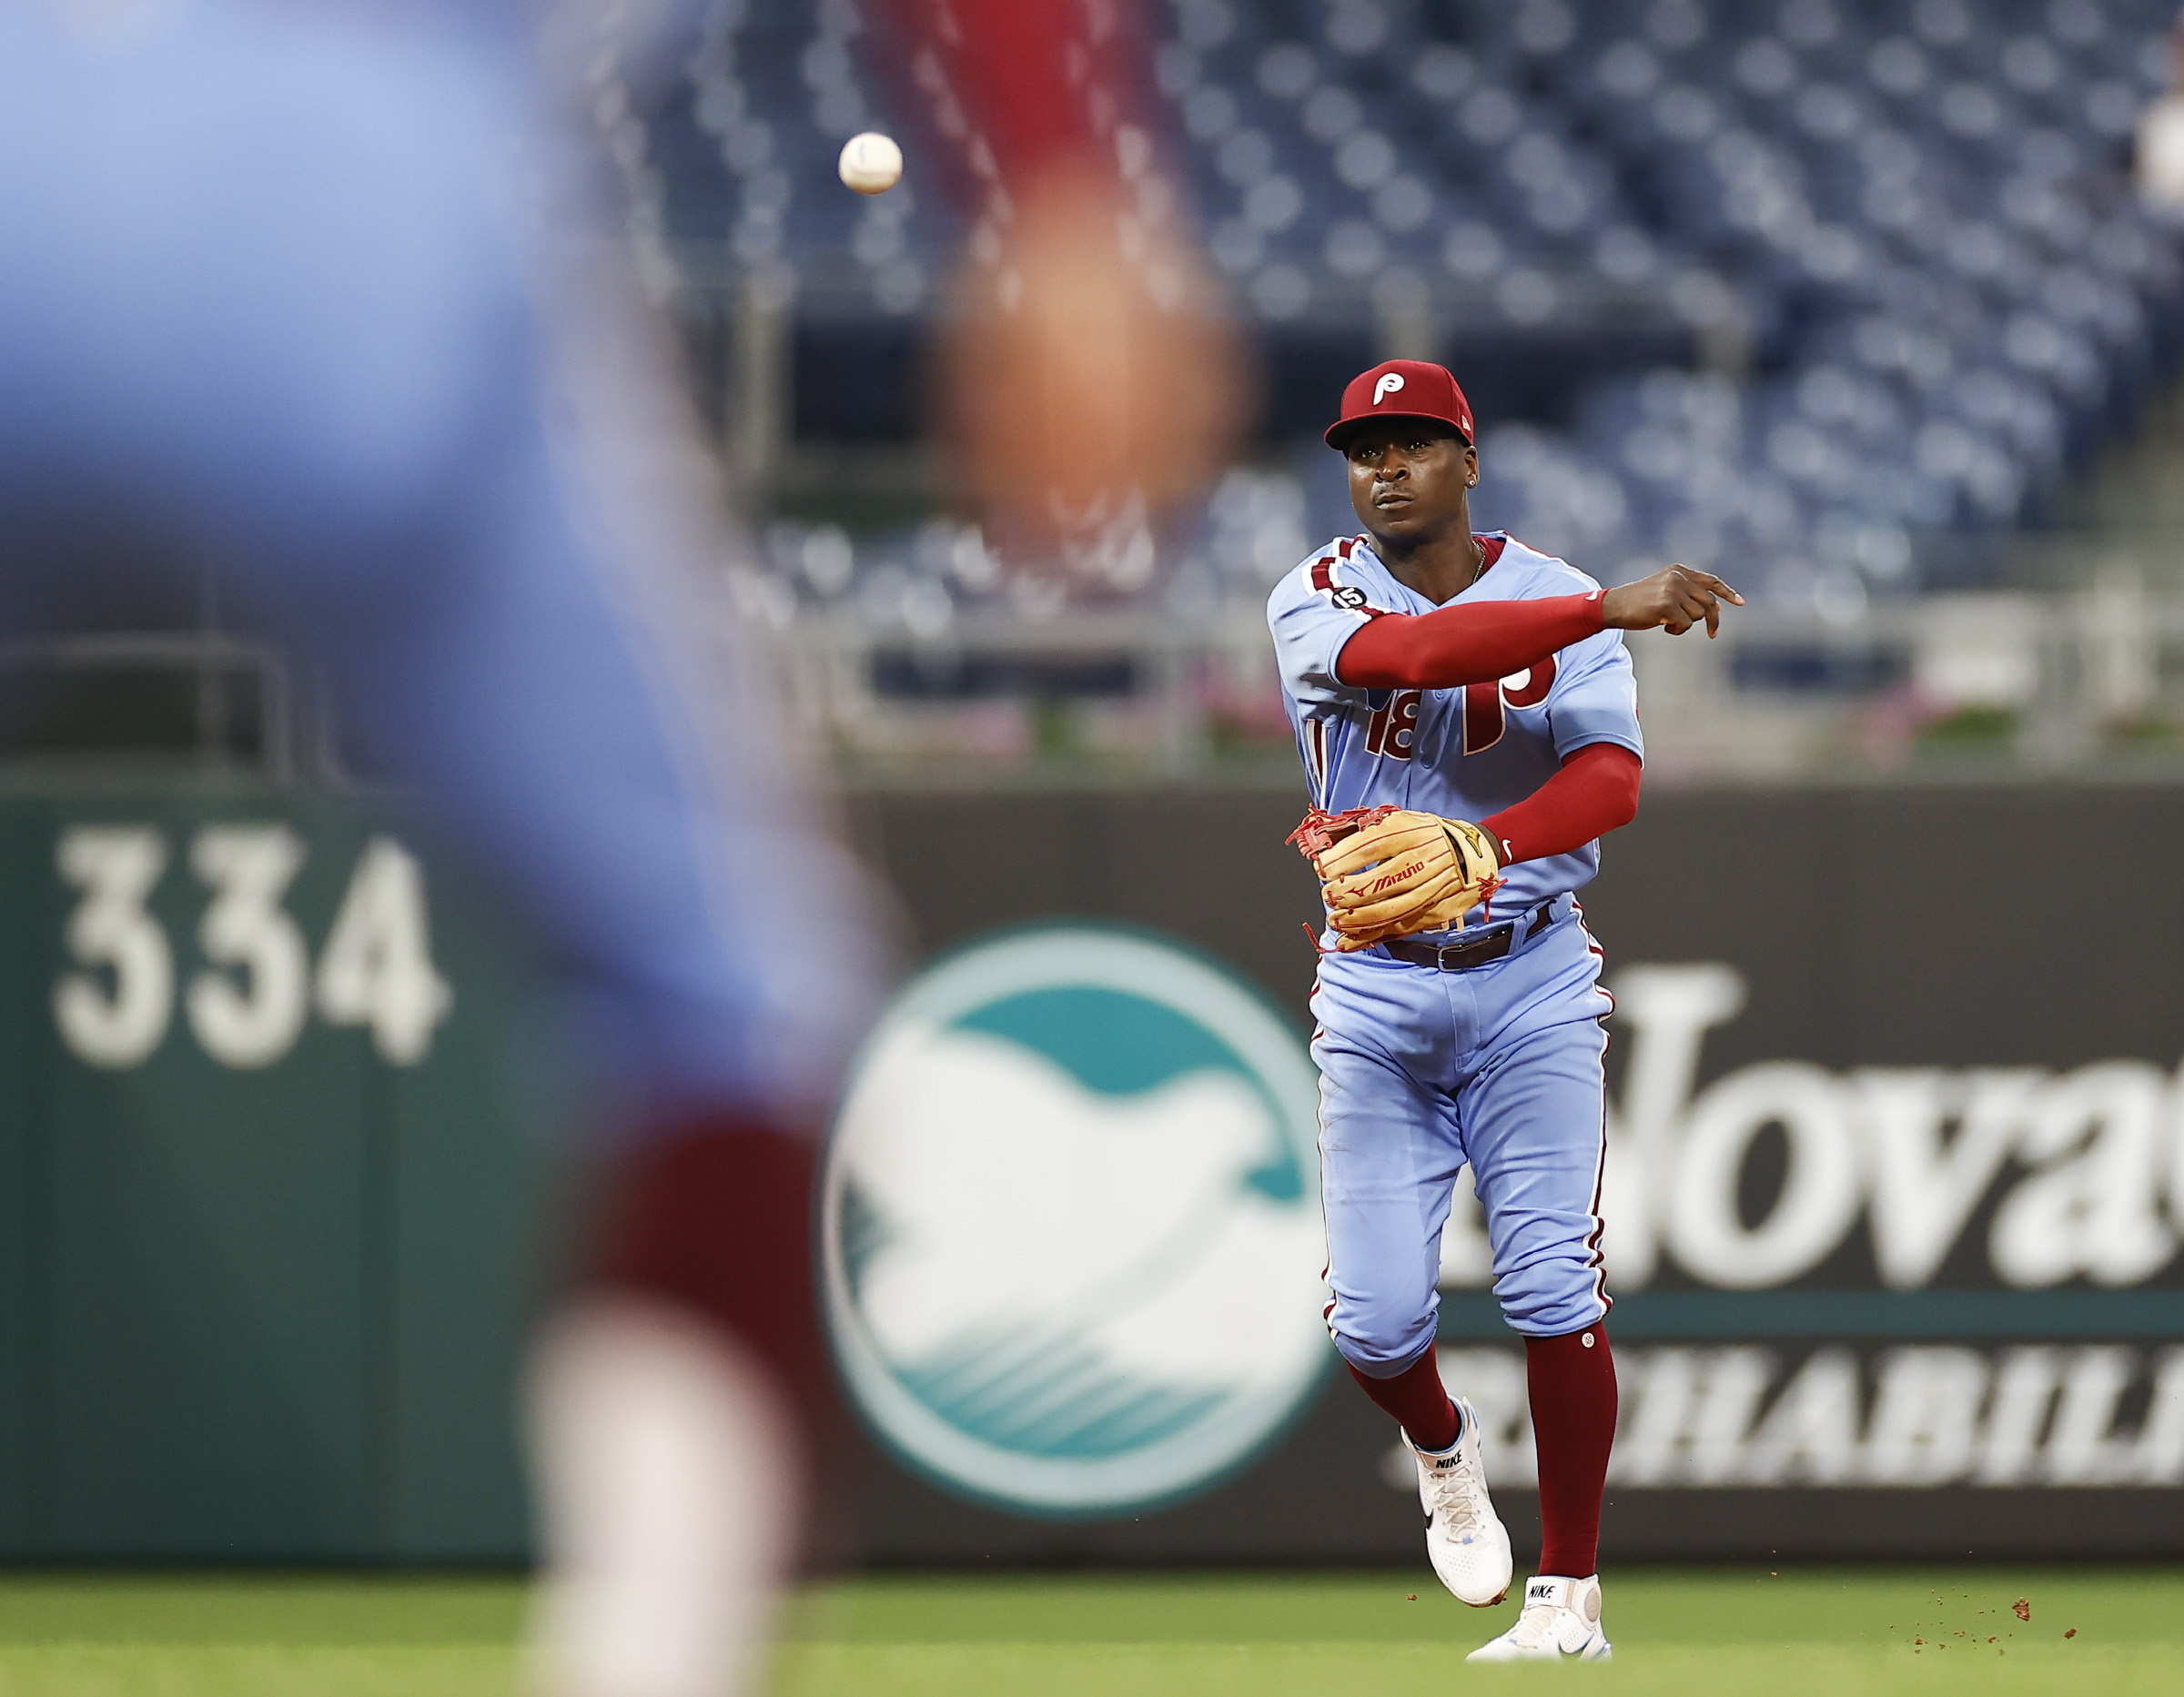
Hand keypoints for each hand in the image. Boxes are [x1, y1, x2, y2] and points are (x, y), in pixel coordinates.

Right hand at [1600, 565, 1743, 637]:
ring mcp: (1672, 590)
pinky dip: (1677, 630)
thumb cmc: (1639, 603)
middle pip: (1709, 602)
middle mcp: (1678, 577)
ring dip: (1686, 625)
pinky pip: (1686, 624)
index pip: (1711, 581)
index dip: (1727, 592)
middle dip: (1713, 620)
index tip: (1740, 603)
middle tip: (1712, 634)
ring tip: (1669, 624)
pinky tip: (1663, 627)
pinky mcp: (1666, 604)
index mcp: (1679, 571)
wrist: (1614, 605)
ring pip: (1698, 615)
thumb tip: (1715, 607)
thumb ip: (1689, 596)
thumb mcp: (1666, 593)